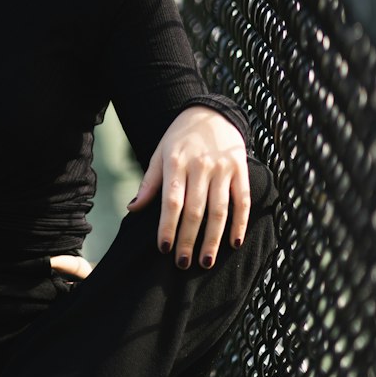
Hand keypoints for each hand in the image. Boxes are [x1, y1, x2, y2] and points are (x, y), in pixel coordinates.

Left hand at [126, 107, 249, 268]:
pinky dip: (240, 223)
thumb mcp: (160, 153)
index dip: (168, 226)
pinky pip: (243, 201)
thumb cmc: (180, 139)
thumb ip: (150, 183)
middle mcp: (201, 166)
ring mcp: (223, 168)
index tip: (163, 248)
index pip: (172, 200)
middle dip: (189, 239)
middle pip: (196, 210)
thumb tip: (132, 209)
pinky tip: (234, 243)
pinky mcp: (241, 170)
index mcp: (177, 162)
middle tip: (183, 263)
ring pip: (220, 209)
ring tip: (205, 261)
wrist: (211, 113)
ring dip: (213, 238)